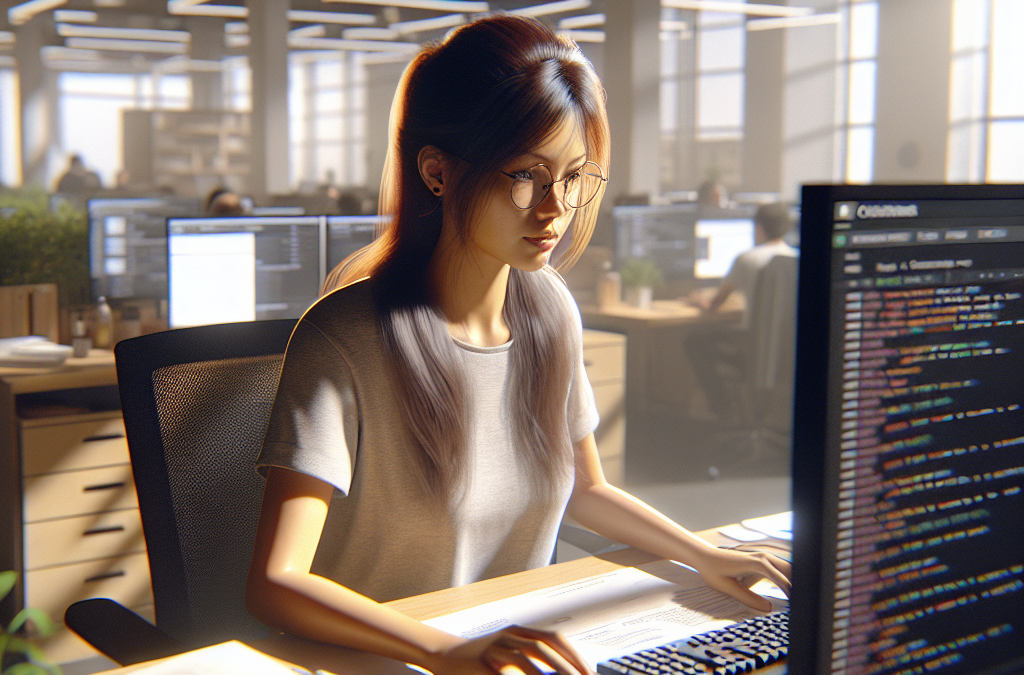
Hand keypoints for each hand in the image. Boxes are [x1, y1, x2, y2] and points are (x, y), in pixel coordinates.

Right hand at [429, 625, 593, 674]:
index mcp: (519, 632)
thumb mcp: (506, 658)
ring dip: (548, 672)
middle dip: (568, 665)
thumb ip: (530, 665)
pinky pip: (505, 672)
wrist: (443, 656)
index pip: (553, 638)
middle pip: (545, 646)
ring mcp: (495, 646)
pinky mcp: (482, 661)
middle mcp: (509, 635)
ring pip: (528, 656)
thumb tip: (559, 673)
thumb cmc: (478, 661)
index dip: (573, 654)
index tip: (589, 671)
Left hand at [690, 547, 791, 612]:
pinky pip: (777, 572)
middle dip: (797, 584)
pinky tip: (786, 595)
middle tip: (801, 603)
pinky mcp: (761, 562)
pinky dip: (783, 582)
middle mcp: (762, 558)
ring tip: (796, 600)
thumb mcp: (727, 587)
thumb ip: (748, 598)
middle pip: (788, 570)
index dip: (790, 590)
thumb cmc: (713, 570)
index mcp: (755, 563)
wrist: (705, 557)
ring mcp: (763, 558)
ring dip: (792, 582)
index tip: (796, 604)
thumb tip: (768, 609)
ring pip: (785, 569)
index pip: (779, 577)